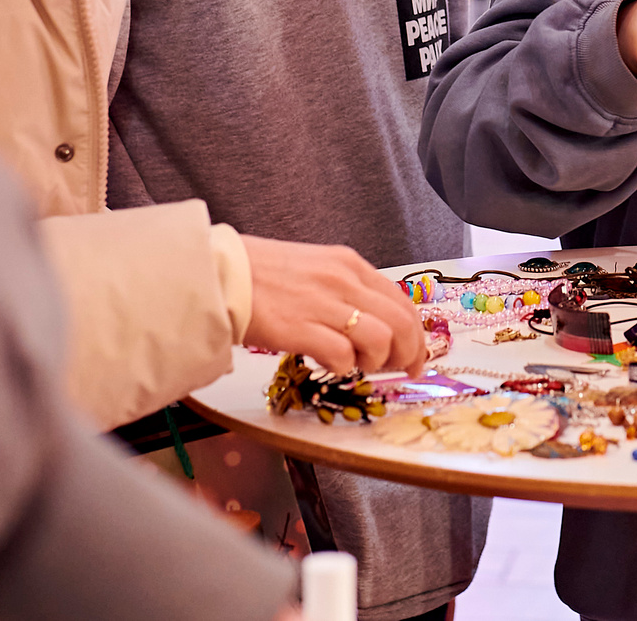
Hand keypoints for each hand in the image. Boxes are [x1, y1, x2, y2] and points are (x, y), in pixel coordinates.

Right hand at [240, 235, 425, 376]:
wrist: (220, 273)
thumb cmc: (262, 274)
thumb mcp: (316, 269)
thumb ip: (346, 290)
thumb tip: (372, 322)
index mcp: (350, 265)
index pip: (404, 302)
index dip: (416, 335)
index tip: (414, 356)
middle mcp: (344, 281)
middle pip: (403, 323)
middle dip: (407, 354)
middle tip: (397, 370)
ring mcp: (324, 304)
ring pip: (382, 340)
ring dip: (375, 362)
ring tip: (355, 364)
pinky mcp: (301, 328)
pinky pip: (343, 355)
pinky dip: (342, 367)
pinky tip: (326, 363)